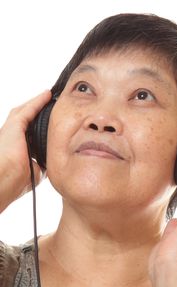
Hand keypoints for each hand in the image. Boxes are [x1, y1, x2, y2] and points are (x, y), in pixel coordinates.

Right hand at [0, 90, 51, 211]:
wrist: (4, 180)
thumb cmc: (14, 181)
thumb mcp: (34, 173)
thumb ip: (43, 164)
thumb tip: (52, 161)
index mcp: (14, 150)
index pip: (27, 134)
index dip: (37, 128)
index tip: (50, 123)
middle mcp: (10, 138)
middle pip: (25, 120)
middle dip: (37, 112)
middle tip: (51, 104)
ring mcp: (10, 130)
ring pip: (25, 112)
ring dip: (37, 104)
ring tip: (49, 97)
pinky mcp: (14, 126)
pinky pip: (28, 110)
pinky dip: (38, 101)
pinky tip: (47, 95)